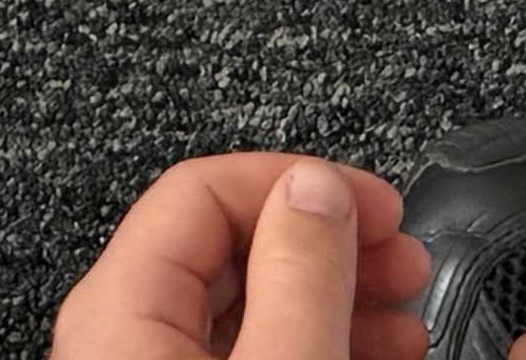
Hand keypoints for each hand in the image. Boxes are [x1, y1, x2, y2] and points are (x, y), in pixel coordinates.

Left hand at [58, 157, 429, 359]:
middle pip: (230, 248)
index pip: (201, 188)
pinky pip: (253, 354)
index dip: (298, 182)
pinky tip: (372, 351)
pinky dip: (317, 342)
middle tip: (401, 257)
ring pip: (251, 309)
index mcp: (120, 309)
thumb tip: (316, 189)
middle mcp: (124, 339)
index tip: (374, 204)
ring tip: (404, 314)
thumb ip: (298, 276)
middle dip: (329, 242)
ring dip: (336, 296)